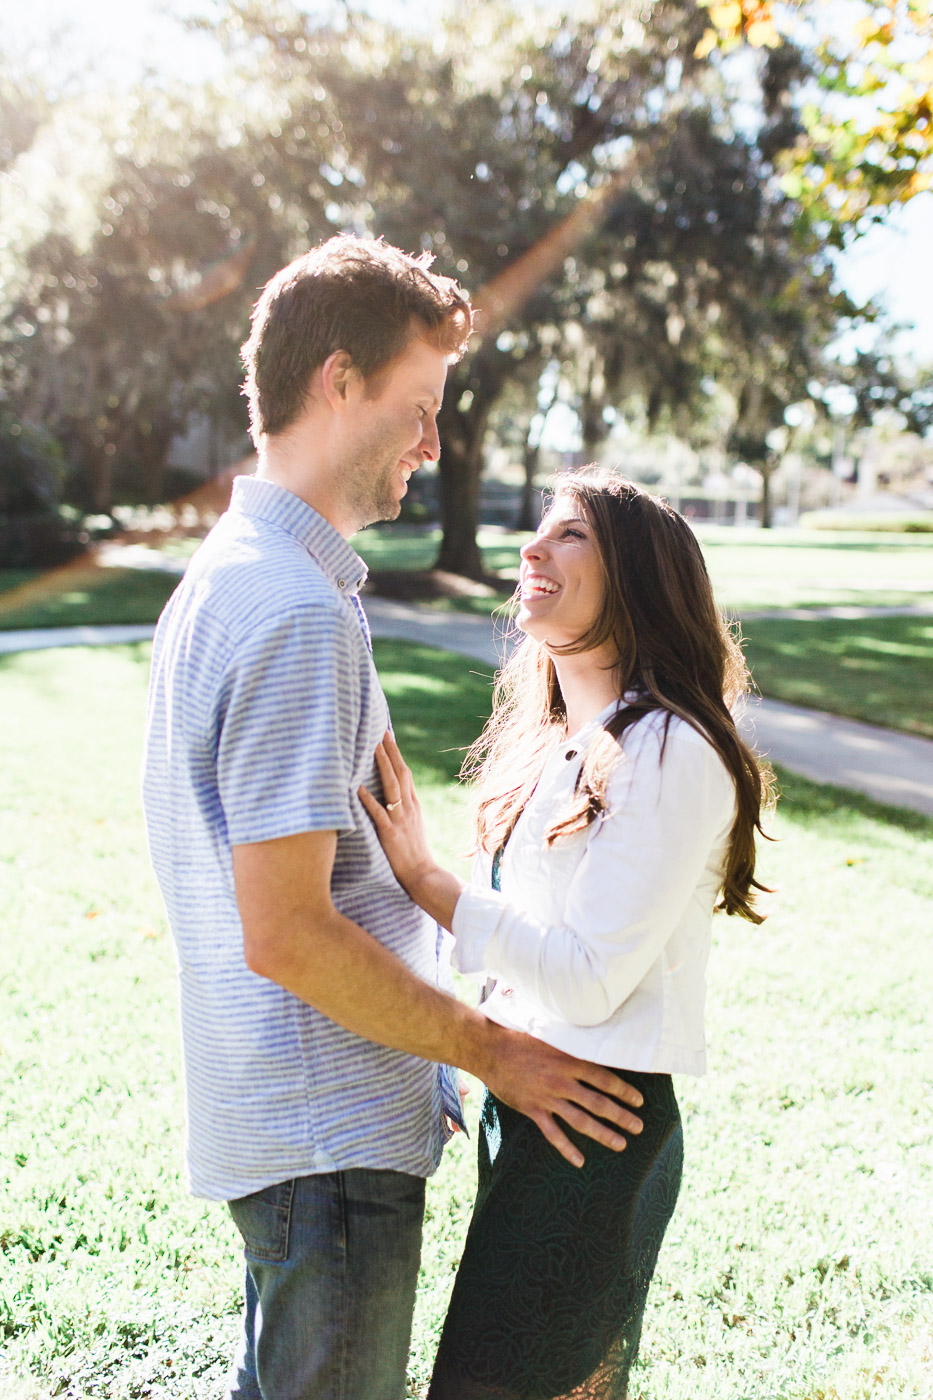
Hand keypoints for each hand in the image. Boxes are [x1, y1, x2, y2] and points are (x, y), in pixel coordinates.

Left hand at [358, 731, 437, 896]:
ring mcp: (400, 820)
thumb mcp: (413, 824)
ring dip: (382, 766)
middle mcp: (408, 808)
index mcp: (413, 805)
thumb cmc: (414, 852)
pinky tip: (359, 788)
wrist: (422, 874)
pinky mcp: (390, 834)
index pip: (405, 774)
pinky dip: (369, 800)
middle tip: (381, 732)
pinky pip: (379, 814)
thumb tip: (393, 793)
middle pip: (400, 774)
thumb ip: (404, 807)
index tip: (387, 736)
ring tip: (373, 748)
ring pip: (392, 787)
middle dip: (391, 752)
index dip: (396, 755)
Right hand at [481, 1025, 643, 1167]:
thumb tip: (594, 1044)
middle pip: (598, 1102)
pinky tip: (580, 1161)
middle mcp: (562, 1081)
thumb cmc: (521, 1038)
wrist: (491, 1049)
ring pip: (581, 1120)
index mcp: (569, 1061)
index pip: (604, 1079)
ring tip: (621, 1144)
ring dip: (603, 1133)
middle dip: (621, 1116)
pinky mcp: (533, 1109)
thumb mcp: (551, 1035)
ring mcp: (547, 1097)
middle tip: (639, 1127)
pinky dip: (567, 1148)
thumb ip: (571, 1044)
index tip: (639, 1101)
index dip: (624, 1091)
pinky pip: (553, 1133)